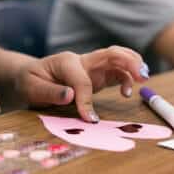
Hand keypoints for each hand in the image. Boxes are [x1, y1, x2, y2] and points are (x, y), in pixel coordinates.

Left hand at [15, 46, 149, 121]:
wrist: (30, 76)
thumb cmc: (30, 80)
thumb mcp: (31, 87)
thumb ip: (50, 92)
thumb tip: (70, 96)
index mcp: (65, 62)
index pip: (82, 80)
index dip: (86, 100)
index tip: (89, 119)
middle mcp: (82, 61)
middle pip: (110, 53)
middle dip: (128, 62)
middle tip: (141, 76)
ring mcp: (92, 67)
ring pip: (117, 59)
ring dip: (133, 65)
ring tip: (143, 78)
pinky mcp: (97, 75)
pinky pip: (116, 72)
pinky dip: (126, 79)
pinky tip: (127, 92)